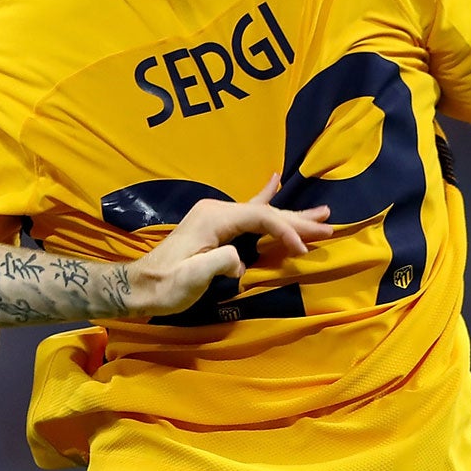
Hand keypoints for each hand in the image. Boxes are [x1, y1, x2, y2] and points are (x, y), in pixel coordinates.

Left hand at [126, 177, 332, 319]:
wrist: (140, 287)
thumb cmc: (164, 286)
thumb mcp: (192, 277)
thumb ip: (220, 263)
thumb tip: (241, 260)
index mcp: (214, 218)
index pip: (261, 218)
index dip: (286, 232)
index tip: (303, 251)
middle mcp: (217, 211)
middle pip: (267, 212)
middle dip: (299, 220)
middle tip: (330, 224)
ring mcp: (216, 217)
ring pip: (262, 213)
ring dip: (291, 215)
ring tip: (321, 212)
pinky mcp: (215, 227)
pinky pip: (250, 213)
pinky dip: (267, 202)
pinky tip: (275, 182)